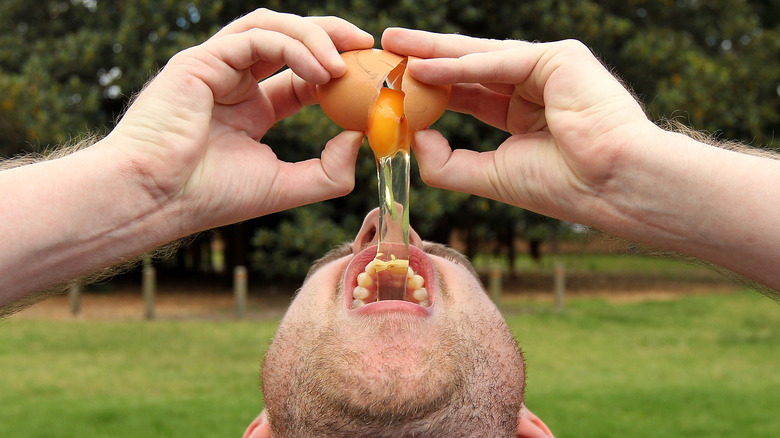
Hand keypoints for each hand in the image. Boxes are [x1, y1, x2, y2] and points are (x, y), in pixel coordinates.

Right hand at [108, 9, 373, 235]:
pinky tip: (319, 70)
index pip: (301, 77)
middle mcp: (235, 82)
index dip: (337, 71)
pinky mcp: (201, 59)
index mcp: (251, 109)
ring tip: (345, 61)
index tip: (370, 76)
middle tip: (367, 45)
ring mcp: (216, 67)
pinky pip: (255, 38)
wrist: (155, 200)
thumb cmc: (210, 197)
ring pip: (272, 28)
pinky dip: (291, 46)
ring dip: (314, 37)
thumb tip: (361, 141)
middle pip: (290, 40)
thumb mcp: (283, 186)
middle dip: (331, 36)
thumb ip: (327, 171)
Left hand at [381, 29, 655, 224]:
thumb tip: (414, 137)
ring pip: (481, 56)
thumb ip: (447, 163)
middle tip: (386, 47)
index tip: (395, 85)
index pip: (467, 93)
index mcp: (522, 113)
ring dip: (435, 50)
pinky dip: (463, 64)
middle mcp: (533, 85)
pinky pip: (502, 60)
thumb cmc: (561, 185)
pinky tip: (425, 67)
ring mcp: (548, 68)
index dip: (430, 88)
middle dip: (425, 57)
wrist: (611, 185)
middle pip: (468, 67)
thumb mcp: (491, 175)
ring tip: (394, 44)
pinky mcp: (560, 57)